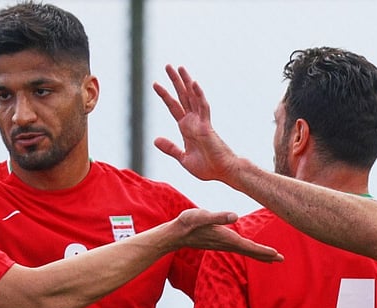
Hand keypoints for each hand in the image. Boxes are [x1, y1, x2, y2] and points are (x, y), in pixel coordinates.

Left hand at [153, 65, 240, 183]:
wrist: (222, 172)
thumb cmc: (207, 166)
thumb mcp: (183, 158)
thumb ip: (170, 148)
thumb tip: (155, 140)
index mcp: (186, 127)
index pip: (173, 107)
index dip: (165, 95)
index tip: (155, 83)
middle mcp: (193, 121)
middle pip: (182, 96)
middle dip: (175, 81)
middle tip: (168, 65)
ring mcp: (201, 121)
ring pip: (193, 97)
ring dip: (186, 82)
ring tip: (179, 68)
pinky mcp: (207, 126)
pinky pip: (203, 107)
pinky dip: (199, 95)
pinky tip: (193, 84)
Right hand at [169, 208, 282, 262]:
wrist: (175, 234)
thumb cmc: (187, 223)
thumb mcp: (202, 216)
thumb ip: (218, 216)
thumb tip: (235, 216)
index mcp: (226, 238)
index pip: (248, 246)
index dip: (262, 250)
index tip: (276, 254)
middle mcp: (227, 243)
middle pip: (250, 252)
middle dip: (266, 256)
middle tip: (282, 259)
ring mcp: (223, 244)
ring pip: (246, 251)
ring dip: (259, 254)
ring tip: (273, 258)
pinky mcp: (220, 242)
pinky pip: (240, 249)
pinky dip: (250, 251)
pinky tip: (252, 250)